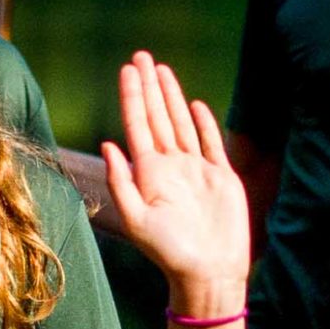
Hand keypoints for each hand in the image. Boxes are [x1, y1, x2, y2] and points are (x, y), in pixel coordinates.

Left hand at [101, 52, 250, 310]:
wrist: (209, 273)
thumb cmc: (169, 253)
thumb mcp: (137, 220)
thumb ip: (121, 182)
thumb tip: (108, 143)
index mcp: (149, 173)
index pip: (138, 125)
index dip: (133, 96)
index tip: (127, 69)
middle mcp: (171, 166)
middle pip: (157, 117)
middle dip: (150, 86)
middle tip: (142, 56)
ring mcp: (196, 170)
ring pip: (181, 123)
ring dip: (171, 97)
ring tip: (162, 70)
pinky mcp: (221, 176)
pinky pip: (210, 142)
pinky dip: (203, 123)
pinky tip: (194, 105)